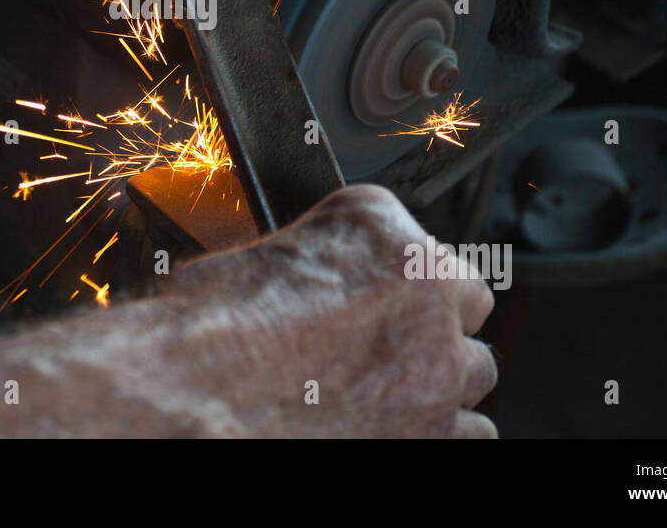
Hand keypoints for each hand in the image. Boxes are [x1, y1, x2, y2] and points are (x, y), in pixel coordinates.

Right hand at [160, 184, 499, 436]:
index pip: (429, 247)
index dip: (405, 280)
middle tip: (386, 341)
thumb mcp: (268, 251)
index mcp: (383, 231)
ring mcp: (436, 369)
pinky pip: (473, 433)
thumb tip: (338, 280)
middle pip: (468, 304)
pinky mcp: (432, 434)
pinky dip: (442, 429)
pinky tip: (397, 424)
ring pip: (477, 371)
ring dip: (442, 376)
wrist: (189, 392)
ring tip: (392, 388)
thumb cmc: (206, 328)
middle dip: (433, 323)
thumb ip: (328, 260)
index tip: (385, 295)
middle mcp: (426, 295)